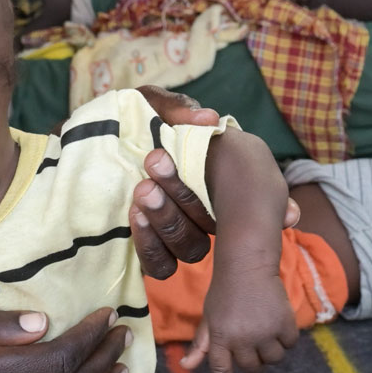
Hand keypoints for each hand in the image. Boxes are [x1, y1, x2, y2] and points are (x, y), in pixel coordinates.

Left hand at [131, 88, 299, 278]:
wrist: (97, 138)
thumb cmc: (131, 123)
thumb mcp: (151, 107)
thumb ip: (178, 109)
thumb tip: (209, 119)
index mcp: (217, 181)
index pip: (253, 205)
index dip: (274, 211)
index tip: (274, 201)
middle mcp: (204, 213)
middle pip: (213, 226)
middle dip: (185, 197)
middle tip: (156, 162)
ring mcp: (177, 234)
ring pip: (191, 247)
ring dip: (169, 220)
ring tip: (144, 191)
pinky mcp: (149, 250)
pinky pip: (161, 265)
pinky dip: (151, 245)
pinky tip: (137, 216)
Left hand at [182, 270, 299, 372]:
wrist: (247, 263)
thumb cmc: (225, 291)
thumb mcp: (209, 316)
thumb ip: (201, 344)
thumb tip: (185, 366)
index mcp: (219, 337)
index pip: (221, 371)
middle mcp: (241, 338)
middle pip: (252, 368)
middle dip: (254, 361)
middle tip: (254, 341)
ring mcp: (263, 332)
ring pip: (274, 359)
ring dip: (272, 349)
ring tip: (266, 328)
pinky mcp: (283, 323)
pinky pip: (290, 344)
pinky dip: (287, 336)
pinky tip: (279, 320)